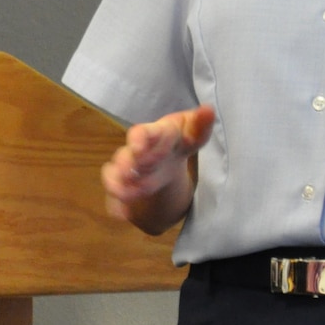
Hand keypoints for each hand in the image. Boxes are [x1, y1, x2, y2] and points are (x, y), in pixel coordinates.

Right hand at [101, 105, 214, 225]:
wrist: (166, 158)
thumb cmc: (179, 139)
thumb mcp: (192, 131)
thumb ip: (201, 123)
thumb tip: (209, 110)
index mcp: (152, 134)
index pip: (141, 132)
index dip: (139, 140)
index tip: (139, 148)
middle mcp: (136, 152)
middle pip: (126, 156)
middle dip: (128, 164)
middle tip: (133, 173)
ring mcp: (128, 170)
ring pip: (115, 175)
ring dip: (118, 184)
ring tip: (125, 195)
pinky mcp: (125, 188)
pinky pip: (115, 197)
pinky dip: (117, 206)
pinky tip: (123, 215)